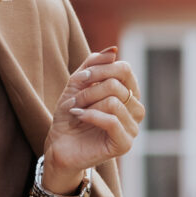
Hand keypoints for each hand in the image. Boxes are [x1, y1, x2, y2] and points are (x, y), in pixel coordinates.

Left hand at [41, 49, 143, 193]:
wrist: (60, 145)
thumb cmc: (71, 115)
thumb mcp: (78, 84)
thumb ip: (94, 64)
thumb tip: (114, 51)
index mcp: (129, 93)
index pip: (125, 69)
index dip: (100, 69)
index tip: (81, 78)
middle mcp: (135, 109)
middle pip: (118, 85)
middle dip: (90, 89)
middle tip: (75, 100)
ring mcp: (132, 128)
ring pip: (115, 102)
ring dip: (89, 103)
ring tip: (75, 110)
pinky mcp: (124, 144)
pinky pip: (113, 121)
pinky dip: (91, 116)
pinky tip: (80, 117)